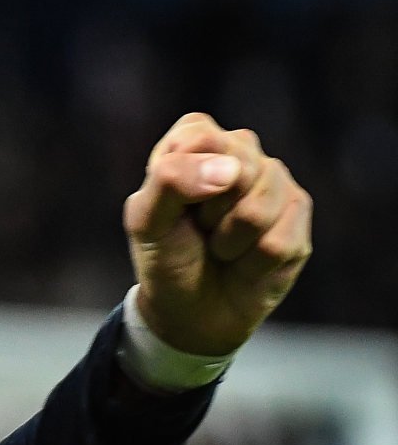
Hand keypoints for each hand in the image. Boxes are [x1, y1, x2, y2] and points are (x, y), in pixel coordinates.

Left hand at [124, 112, 312, 356]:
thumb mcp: (146, 220)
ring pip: (259, 209)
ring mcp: (276, 182)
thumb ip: (170, 181)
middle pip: (239, 170)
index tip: (174, 205)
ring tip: (221, 246)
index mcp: (196, 139)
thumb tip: (229, 169)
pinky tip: (246, 261)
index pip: (201, 137)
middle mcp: (242, 151)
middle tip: (200, 228)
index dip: (184, 179)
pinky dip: (253, 262)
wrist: (193, 307)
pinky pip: (279, 242)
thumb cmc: (166, 254)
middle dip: (210, 212)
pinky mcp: (299, 216)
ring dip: (230, 241)